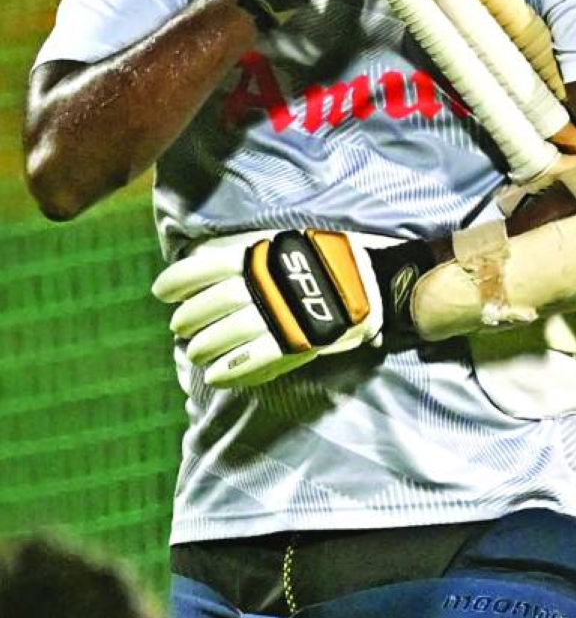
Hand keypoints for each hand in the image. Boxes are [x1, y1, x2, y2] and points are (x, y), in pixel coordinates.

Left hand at [153, 229, 431, 388]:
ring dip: (204, 346)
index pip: (204, 267)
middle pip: (211, 305)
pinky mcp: (296, 340)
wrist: (373, 277)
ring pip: (227, 334)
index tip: (161, 292)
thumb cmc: (323, 256)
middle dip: (189, 319)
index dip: (178, 280)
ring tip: (195, 353)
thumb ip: (245, 249)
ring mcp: (278, 313)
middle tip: (180, 328)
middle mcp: (261, 283)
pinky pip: (255, 359)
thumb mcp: (279, 241)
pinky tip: (215, 376)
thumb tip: (199, 256)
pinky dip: (231, 370)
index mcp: (256, 254)